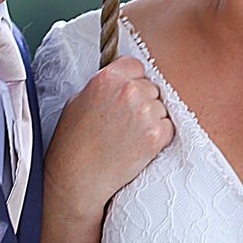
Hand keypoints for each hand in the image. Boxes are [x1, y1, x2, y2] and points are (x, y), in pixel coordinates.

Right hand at [47, 56, 173, 211]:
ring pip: (161, 108)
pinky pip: (168, 127)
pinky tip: (138, 146)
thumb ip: (104, 86)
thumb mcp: (78, 100)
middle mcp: (129, 90)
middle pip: (151, 87)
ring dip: (151, 120)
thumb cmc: (73, 142)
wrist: (78, 177)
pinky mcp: (156, 134)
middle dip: (143, 102)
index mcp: (108, 78)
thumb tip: (120, 81)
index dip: (133, 81)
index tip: (127, 96)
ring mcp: (145, 112)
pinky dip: (158, 137)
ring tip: (129, 137)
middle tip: (125, 122)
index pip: (137, 66)